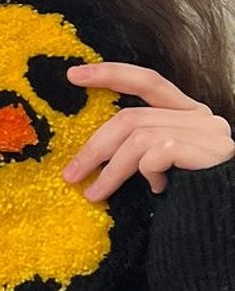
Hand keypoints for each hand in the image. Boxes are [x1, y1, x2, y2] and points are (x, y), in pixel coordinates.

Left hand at [63, 64, 234, 199]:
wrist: (224, 216)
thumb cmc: (190, 197)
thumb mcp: (161, 165)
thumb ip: (140, 147)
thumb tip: (89, 155)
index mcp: (187, 113)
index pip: (147, 82)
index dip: (111, 74)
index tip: (74, 75)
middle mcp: (200, 117)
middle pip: (131, 119)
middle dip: (94, 147)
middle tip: (70, 174)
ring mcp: (207, 132)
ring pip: (138, 139)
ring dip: (110, 171)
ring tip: (95, 194)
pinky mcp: (210, 149)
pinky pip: (157, 154)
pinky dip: (148, 173)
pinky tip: (158, 190)